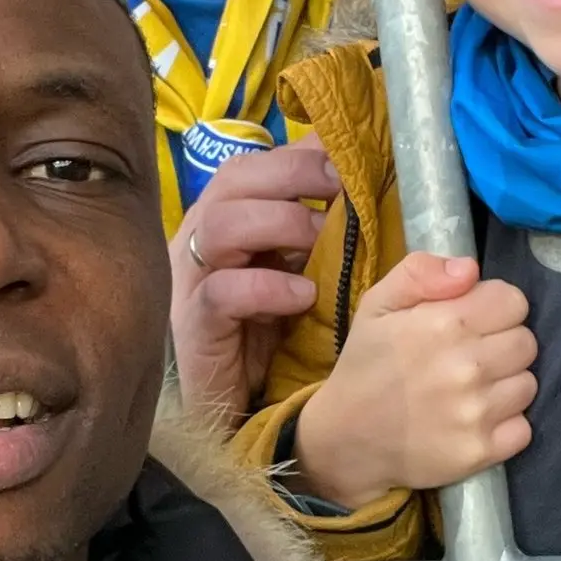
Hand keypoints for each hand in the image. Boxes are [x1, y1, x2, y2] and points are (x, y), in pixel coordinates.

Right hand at [170, 140, 339, 426]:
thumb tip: (367, 184)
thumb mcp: (299, 269)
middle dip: (293, 174)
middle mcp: (203, 238)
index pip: (254, 163)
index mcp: (228, 217)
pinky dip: (265, 286)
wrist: (233, 408)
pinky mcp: (195, 326)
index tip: (347, 156)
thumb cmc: (269, 334)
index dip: (299, 153)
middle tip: (342, 188)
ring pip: (220, 225)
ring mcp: (192, 280)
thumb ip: (318, 229)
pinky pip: (221, 292)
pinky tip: (301, 295)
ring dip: (279, 222)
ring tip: (321, 240)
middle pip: (233, 180)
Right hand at [293, 253, 536, 508]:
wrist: (345, 439)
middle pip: (526, 342)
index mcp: (445, 323)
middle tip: (471, 356)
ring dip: (506, 385)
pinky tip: (475, 420)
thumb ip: (420, 272)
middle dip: (503, 344)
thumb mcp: (377, 305)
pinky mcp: (481, 451)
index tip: (473, 321)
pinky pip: (523, 429)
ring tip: (472, 389)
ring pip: (528, 384)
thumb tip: (470, 268)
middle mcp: (467, 367)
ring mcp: (477, 413)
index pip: (514, 302)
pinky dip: (506, 425)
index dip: (495, 308)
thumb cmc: (366, 365)